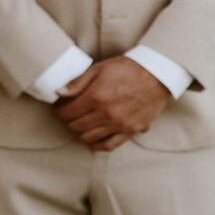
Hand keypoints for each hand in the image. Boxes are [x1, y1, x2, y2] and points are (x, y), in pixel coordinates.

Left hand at [54, 56, 170, 150]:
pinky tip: (92, 141)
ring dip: (80, 133)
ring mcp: (119, 124)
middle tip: (67, 117)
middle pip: (76, 126)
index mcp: (96, 97)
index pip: (68, 113)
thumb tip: (58, 93)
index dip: (60, 112)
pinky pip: (110, 145)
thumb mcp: (99, 69)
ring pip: (89, 137)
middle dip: (68, 122)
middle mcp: (106, 114)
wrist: (156, 75)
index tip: (59, 109)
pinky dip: (97, 145)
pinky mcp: (131, 131)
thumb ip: (78, 82)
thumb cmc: (126, 69)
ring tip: (79, 126)